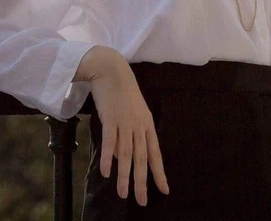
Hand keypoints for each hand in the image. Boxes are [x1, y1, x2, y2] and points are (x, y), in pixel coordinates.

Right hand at [75, 46, 169, 206]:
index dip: (159, 172)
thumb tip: (122, 158)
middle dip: (142, 181)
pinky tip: (106, 172)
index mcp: (147, 124)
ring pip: (127, 153)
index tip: (164, 190)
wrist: (111, 70)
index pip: (155, 153)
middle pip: (142, 157)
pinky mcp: (110, 118)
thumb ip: (130, 135)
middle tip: (141, 201)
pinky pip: (110, 141)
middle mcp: (138, 125)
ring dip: (125, 175)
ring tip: (123, 194)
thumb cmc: (121, 91)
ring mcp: (125, 122)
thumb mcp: (132, 113)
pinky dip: (108, 157)